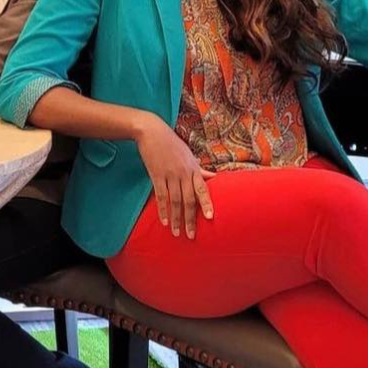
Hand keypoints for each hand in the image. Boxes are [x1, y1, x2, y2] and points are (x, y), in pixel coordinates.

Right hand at [133, 114, 214, 238]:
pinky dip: (162, 210)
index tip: (210, 218)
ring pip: (175, 201)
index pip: (202, 190)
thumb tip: (214, 177)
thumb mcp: (189, 155)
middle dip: (190, 219)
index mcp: (193, 169)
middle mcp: (183, 174)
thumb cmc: (172, 144)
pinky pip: (160, 196)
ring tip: (177, 233)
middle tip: (191, 235)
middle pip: (188, 200)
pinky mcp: (156, 175)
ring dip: (176, 219)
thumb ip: (200, 169)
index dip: (206, 204)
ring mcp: (169, 175)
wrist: (153, 132)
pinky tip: (164, 221)